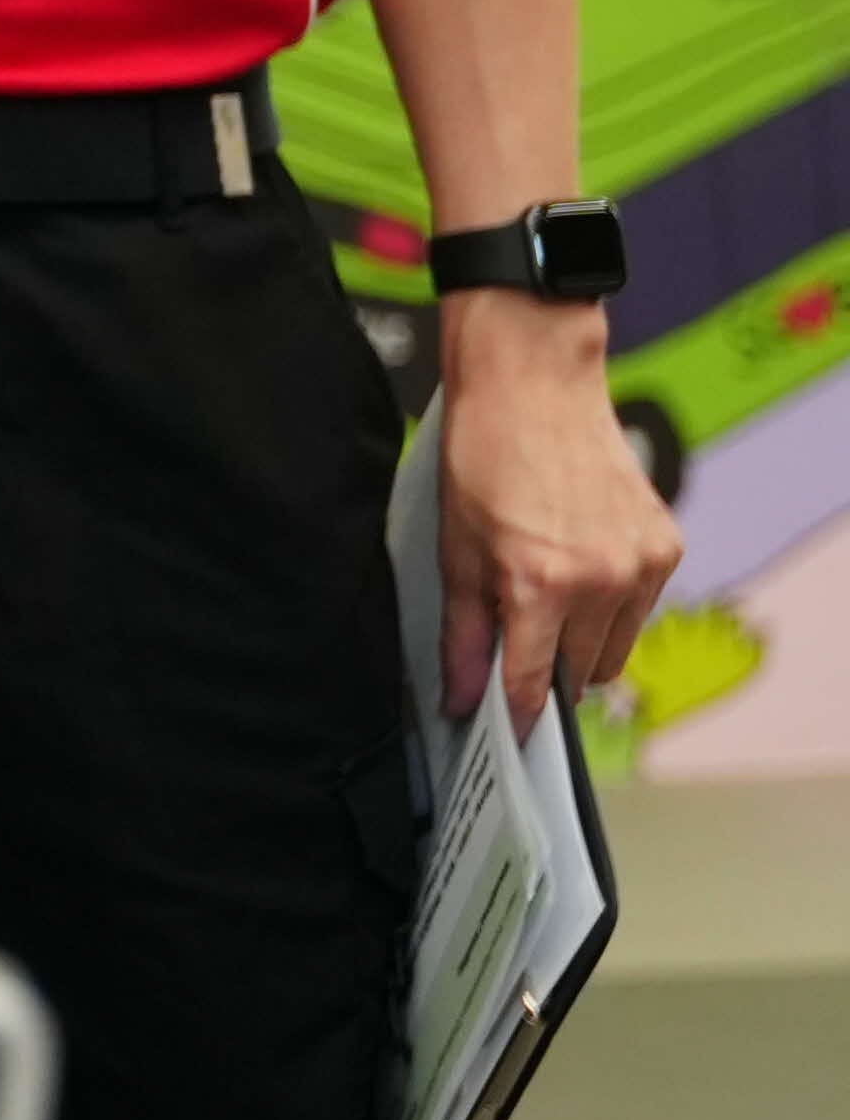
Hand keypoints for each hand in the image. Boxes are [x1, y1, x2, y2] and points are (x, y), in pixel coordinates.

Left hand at [433, 309, 681, 722]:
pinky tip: (575, 575)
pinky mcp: (666, 546)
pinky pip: (638, 609)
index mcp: (544, 585)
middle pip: (580, 672)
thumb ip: (464, 634)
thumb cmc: (482, 459)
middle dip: (546, 675)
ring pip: (615, 647)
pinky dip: (609, 609)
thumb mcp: (454, 551)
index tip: (500, 733)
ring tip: (540, 606)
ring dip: (580, 646)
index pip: (535, 683)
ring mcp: (644, 564)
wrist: (534, 386)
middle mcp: (605, 581)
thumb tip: (461, 699)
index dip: (516, 714)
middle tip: (510, 656)